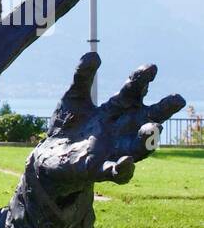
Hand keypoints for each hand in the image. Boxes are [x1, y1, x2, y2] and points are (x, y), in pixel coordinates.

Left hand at [31, 53, 184, 196]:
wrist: (51, 155)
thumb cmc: (69, 125)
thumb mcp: (73, 98)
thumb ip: (82, 78)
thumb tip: (93, 54)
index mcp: (118, 109)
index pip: (134, 91)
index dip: (142, 80)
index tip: (151, 68)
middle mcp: (122, 129)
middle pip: (147, 118)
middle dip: (163, 109)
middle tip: (176, 99)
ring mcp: (113, 150)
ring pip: (139, 147)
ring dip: (148, 139)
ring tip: (154, 128)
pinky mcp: (98, 169)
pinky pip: (117, 173)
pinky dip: (123, 169)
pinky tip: (125, 161)